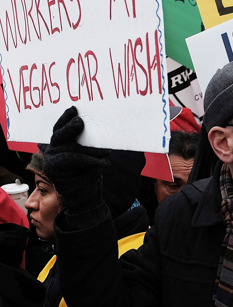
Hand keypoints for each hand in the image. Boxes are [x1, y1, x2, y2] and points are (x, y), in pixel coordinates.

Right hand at [43, 106, 109, 225]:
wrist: (85, 197)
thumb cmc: (89, 174)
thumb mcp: (91, 155)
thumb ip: (88, 143)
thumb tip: (100, 128)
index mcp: (59, 144)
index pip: (60, 128)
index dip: (65, 118)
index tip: (74, 108)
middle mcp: (52, 150)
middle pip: (60, 135)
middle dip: (70, 127)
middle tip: (81, 122)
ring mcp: (51, 159)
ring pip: (70, 148)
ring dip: (91, 149)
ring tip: (107, 151)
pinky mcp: (54, 169)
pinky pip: (74, 159)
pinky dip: (91, 160)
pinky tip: (105, 163)